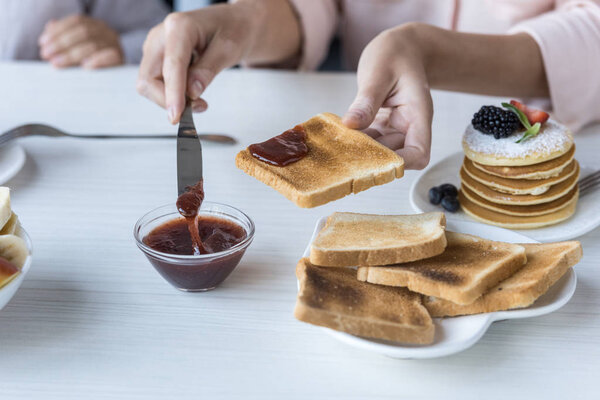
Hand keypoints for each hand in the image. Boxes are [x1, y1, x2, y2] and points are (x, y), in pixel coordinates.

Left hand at [39, 15, 123, 68]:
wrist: (114, 84)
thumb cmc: (89, 64)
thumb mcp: (74, 49)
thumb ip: (63, 37)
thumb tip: (50, 27)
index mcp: (96, 25)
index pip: (76, 21)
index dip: (58, 31)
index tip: (42, 43)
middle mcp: (108, 32)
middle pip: (83, 32)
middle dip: (61, 43)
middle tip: (46, 55)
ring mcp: (115, 45)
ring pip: (92, 45)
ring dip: (71, 54)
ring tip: (56, 63)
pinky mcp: (121, 60)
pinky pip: (110, 57)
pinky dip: (96, 60)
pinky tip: (83, 67)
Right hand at [137, 4, 258, 122]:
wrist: (231, 23)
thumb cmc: (232, 31)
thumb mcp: (228, 49)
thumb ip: (208, 70)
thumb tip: (191, 93)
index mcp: (179, 26)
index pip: (171, 65)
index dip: (173, 94)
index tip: (176, 116)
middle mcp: (160, 35)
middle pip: (148, 79)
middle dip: (168, 100)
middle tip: (200, 107)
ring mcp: (155, 47)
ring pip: (149, 84)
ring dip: (171, 99)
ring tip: (200, 100)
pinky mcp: (156, 58)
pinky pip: (156, 84)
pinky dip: (172, 95)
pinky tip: (192, 92)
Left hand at [343, 24, 432, 169]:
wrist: (402, 46)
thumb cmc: (395, 54)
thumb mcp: (378, 72)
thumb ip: (367, 100)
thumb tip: (351, 124)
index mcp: (417, 115)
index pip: (418, 153)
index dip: (399, 163)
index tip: (373, 161)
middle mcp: (409, 126)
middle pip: (395, 157)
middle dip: (371, 159)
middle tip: (342, 152)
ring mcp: (396, 128)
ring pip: (380, 152)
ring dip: (360, 151)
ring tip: (337, 145)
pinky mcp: (382, 126)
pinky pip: (370, 141)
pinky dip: (356, 141)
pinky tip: (339, 136)